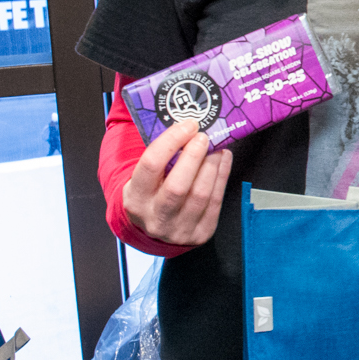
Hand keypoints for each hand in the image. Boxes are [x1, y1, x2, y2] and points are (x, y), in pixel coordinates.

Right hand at [121, 119, 232, 246]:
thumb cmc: (151, 194)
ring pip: (200, 194)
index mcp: (136, 198)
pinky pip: (216, 202)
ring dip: (212, 165)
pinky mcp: (201, 234)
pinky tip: (223, 160)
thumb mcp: (143, 177)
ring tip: (217, 147)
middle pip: (178, 186)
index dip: (171, 141)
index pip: (151, 165)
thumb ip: (160, 155)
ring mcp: (179, 229)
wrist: (155, 228)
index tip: (187, 126)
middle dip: (194, 156)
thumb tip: (187, 125)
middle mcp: (155, 217)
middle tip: (204, 137)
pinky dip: (222, 176)